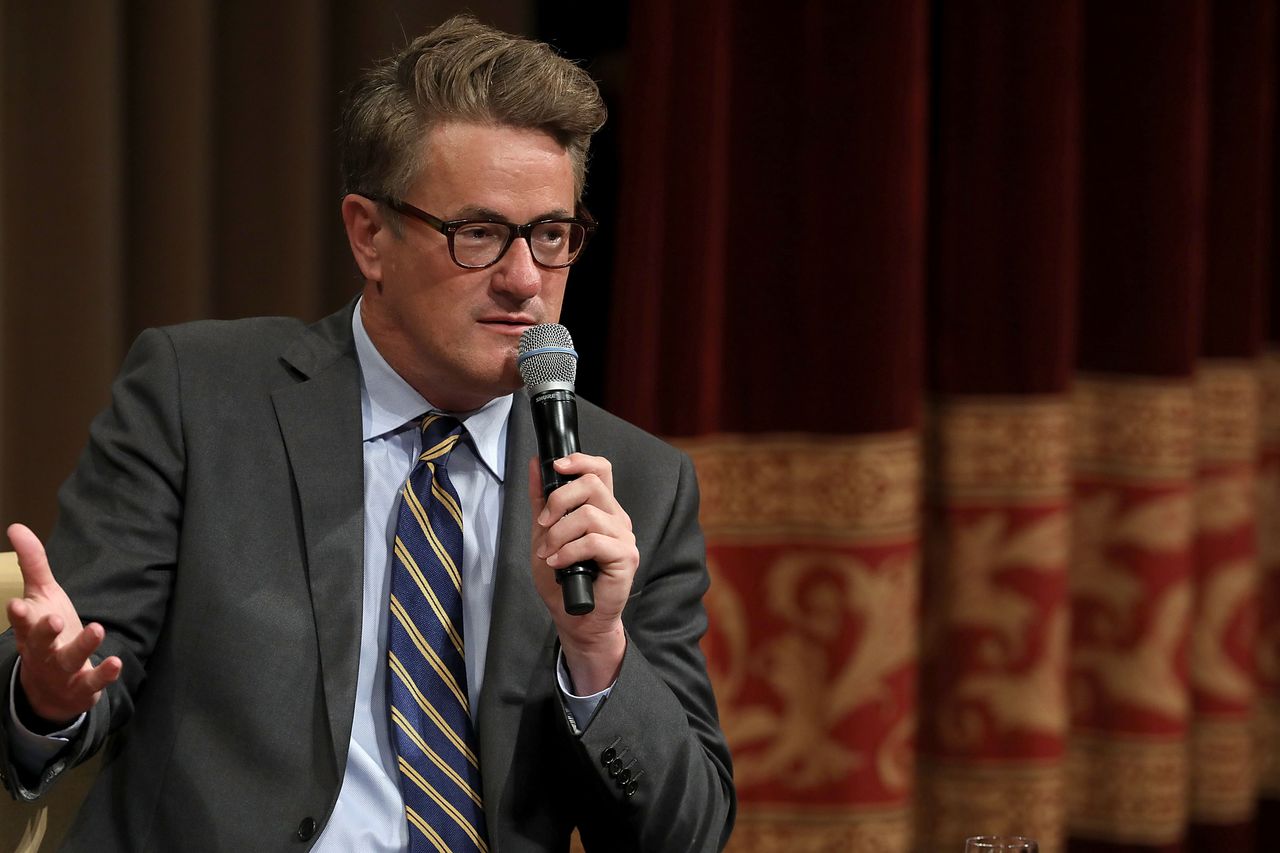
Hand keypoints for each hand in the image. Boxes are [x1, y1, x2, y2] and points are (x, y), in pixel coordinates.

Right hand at [5, 523, 120, 726]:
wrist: (49, 690)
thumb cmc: (46, 633)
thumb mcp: (40, 596)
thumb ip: (32, 563)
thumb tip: (16, 526)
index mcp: (31, 630)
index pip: (22, 622)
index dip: (20, 615)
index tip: (17, 604)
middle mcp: (42, 652)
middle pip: (40, 643)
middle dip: (44, 632)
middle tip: (55, 619)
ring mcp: (62, 671)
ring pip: (69, 660)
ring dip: (82, 646)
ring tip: (97, 629)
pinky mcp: (83, 687)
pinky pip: (92, 682)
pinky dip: (104, 674)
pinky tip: (116, 663)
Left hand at [528, 454, 638, 693]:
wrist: (576, 617)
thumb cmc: (563, 579)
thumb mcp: (544, 533)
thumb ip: (541, 500)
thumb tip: (534, 464)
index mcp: (602, 509)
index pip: (601, 469)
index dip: (580, 461)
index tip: (556, 467)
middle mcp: (617, 518)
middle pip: (592, 484)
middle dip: (559, 500)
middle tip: (544, 524)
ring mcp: (624, 537)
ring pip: (589, 515)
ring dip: (559, 534)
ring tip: (549, 553)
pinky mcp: (626, 557)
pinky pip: (594, 542)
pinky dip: (569, 551)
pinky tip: (558, 563)